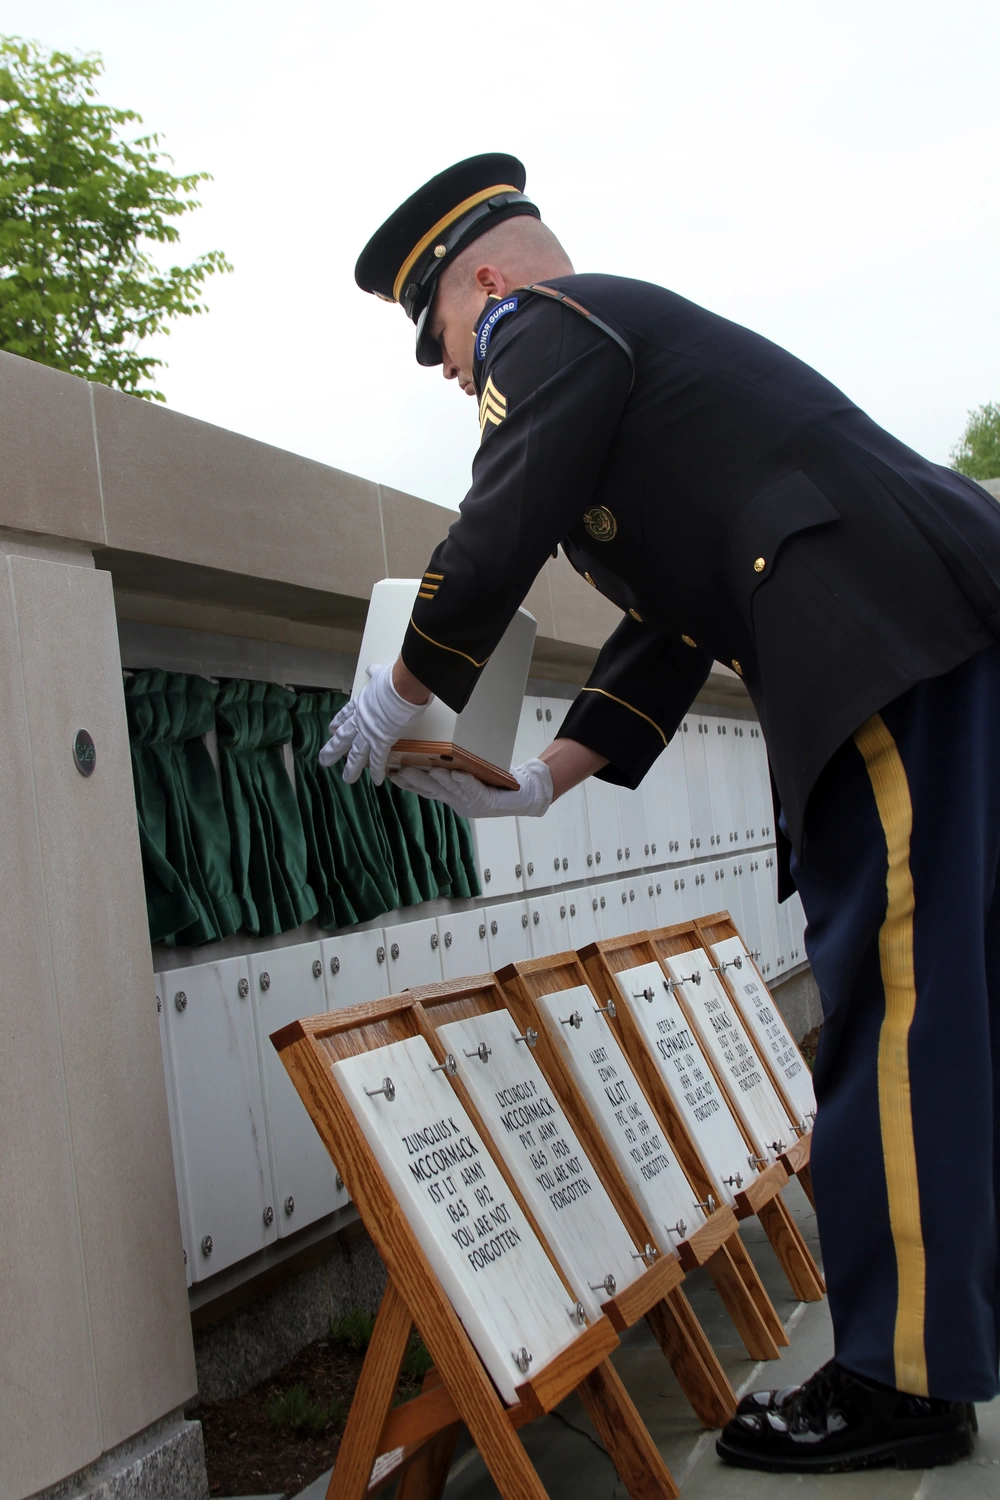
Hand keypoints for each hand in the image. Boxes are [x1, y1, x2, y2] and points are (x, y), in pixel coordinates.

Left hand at [318, 663, 432, 784]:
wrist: (401, 687)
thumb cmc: (391, 679)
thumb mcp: (379, 674)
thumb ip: (375, 673)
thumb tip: (372, 668)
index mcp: (360, 705)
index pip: (344, 716)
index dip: (337, 724)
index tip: (331, 730)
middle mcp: (360, 721)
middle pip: (343, 739)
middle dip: (332, 750)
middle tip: (323, 760)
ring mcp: (369, 733)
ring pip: (356, 754)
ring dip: (351, 768)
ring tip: (346, 778)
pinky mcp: (382, 741)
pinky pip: (379, 759)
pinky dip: (377, 771)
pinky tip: (376, 781)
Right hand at [390, 758, 553, 818]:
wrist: (525, 794)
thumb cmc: (497, 781)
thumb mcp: (472, 772)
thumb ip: (456, 765)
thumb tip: (438, 745)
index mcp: (453, 798)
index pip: (426, 791)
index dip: (409, 784)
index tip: (392, 774)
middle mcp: (460, 802)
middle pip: (433, 791)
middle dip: (415, 780)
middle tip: (399, 771)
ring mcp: (473, 803)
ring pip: (451, 790)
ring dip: (438, 779)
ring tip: (427, 769)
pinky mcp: (488, 800)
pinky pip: (474, 789)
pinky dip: (464, 781)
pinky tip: (456, 773)